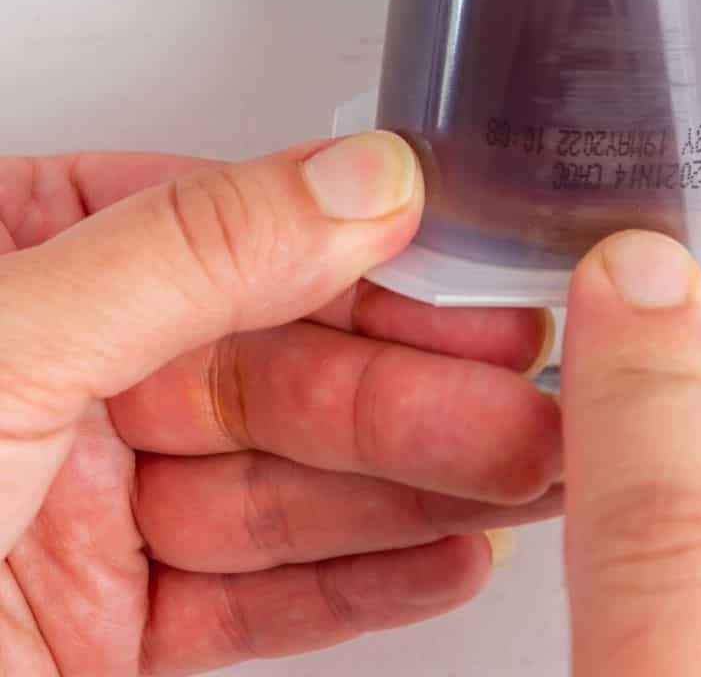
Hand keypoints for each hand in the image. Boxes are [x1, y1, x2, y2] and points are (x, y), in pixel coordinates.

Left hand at [0, 135, 560, 675]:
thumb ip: (186, 251)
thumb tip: (357, 180)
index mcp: (22, 267)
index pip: (237, 238)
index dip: (373, 264)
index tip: (481, 276)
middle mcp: (62, 380)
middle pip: (284, 369)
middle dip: (423, 390)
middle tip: (537, 396)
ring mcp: (90, 512)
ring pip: (291, 483)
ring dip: (421, 484)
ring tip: (531, 472)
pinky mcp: (111, 633)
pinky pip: (260, 596)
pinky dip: (361, 580)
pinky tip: (449, 552)